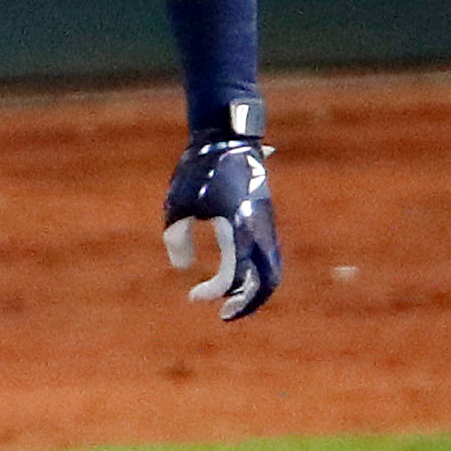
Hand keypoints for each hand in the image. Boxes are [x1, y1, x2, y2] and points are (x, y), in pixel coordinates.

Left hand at [160, 138, 279, 322]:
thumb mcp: (178, 205)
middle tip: (226, 313)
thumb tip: (183, 267)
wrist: (227, 138)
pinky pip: (271, 254)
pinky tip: (239, 275)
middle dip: (248, 302)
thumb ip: (177, 238)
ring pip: (273, 269)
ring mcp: (267, 224)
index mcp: (239, 228)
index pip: (233, 275)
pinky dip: (259, 272)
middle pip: (267, 281)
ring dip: (256, 289)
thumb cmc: (198, 170)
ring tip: (232, 299)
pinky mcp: (267, 218)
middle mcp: (259, 229)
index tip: (194, 297)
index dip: (213, 291)